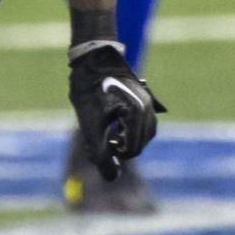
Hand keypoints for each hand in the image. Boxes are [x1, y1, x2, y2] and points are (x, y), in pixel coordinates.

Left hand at [68, 40, 164, 180]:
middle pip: (141, 142)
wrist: (89, 57)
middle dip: (123, 147)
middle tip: (103, 141)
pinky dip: (132, 127)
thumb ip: (100, 153)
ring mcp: (147, 100)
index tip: (99, 146)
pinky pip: (143, 120)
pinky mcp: (143, 96)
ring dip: (129, 138)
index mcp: (136, 113)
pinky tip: (115, 123)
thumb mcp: (89, 125)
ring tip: (109, 133)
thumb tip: (112, 177)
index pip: (132, 149)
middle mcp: (147, 107)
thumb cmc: (87, 90)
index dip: (115, 155)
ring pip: (145, 132)